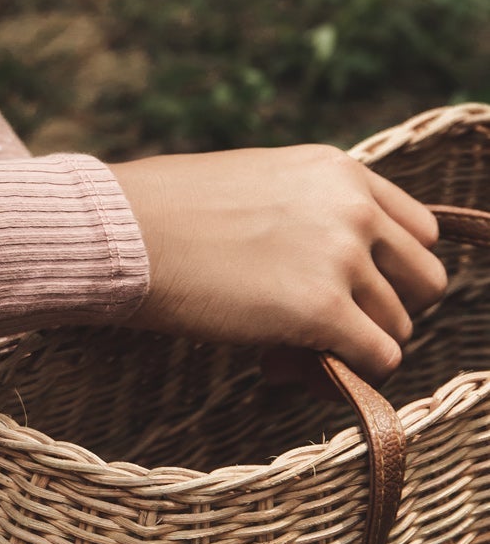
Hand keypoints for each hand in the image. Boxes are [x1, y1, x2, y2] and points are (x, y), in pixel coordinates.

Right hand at [107, 144, 445, 381]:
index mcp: (336, 169)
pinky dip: (341, 374)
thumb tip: (333, 278)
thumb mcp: (253, 183)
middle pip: (424, 281)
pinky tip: (283, 365)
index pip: (417, 229)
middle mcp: (352, 207)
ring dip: (350, 345)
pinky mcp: (322, 310)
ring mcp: (341, 258)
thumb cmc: (163, 209)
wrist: (120, 231)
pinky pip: (376, 359)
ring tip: (284, 350)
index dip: (389, 268)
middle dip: (384, 309)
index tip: (351, 288)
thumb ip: (306, 211)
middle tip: (327, 327)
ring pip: (398, 327)